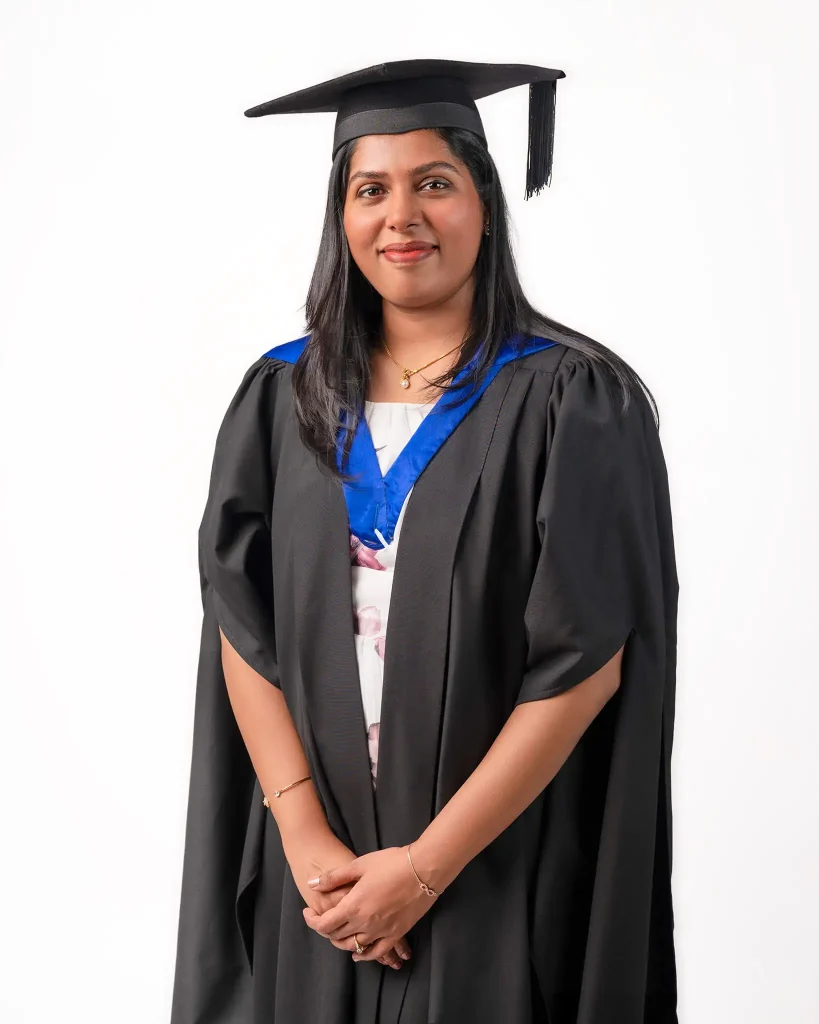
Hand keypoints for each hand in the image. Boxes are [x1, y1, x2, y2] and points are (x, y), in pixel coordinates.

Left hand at [284, 831, 410, 968]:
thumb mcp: (359, 864)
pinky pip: (377, 952)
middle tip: (323, 918)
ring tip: (337, 933)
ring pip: (354, 947)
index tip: (309, 913)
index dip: (312, 921)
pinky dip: (365, 956)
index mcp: (354, 906)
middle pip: (337, 936)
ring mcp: (382, 931)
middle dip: (326, 929)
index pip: (325, 924)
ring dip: (342, 942)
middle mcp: (365, 923)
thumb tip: (311, 884)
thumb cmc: (391, 863)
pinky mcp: (396, 934)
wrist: (423, 869)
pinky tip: (358, 954)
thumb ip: (334, 877)